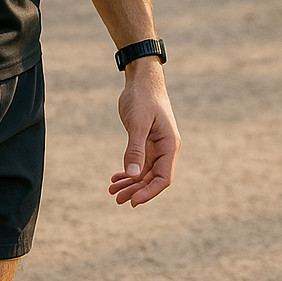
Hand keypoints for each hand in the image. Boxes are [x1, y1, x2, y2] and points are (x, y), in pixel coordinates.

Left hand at [109, 58, 178, 206]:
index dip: (149, 192)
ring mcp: (156, 146)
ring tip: (112, 192)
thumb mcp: (138, 123)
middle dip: (135, 190)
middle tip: (116, 199)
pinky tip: (116, 178)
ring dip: (130, 183)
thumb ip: (136, 148)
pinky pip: (139, 163)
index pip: (163, 177)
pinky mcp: (145, 141)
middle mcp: (165, 148)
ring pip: (144, 172)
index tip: (133, 201)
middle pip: (152, 178)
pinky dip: (128, 171)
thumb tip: (133, 175)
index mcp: (169, 145)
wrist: (142, 79)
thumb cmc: (142, 97)